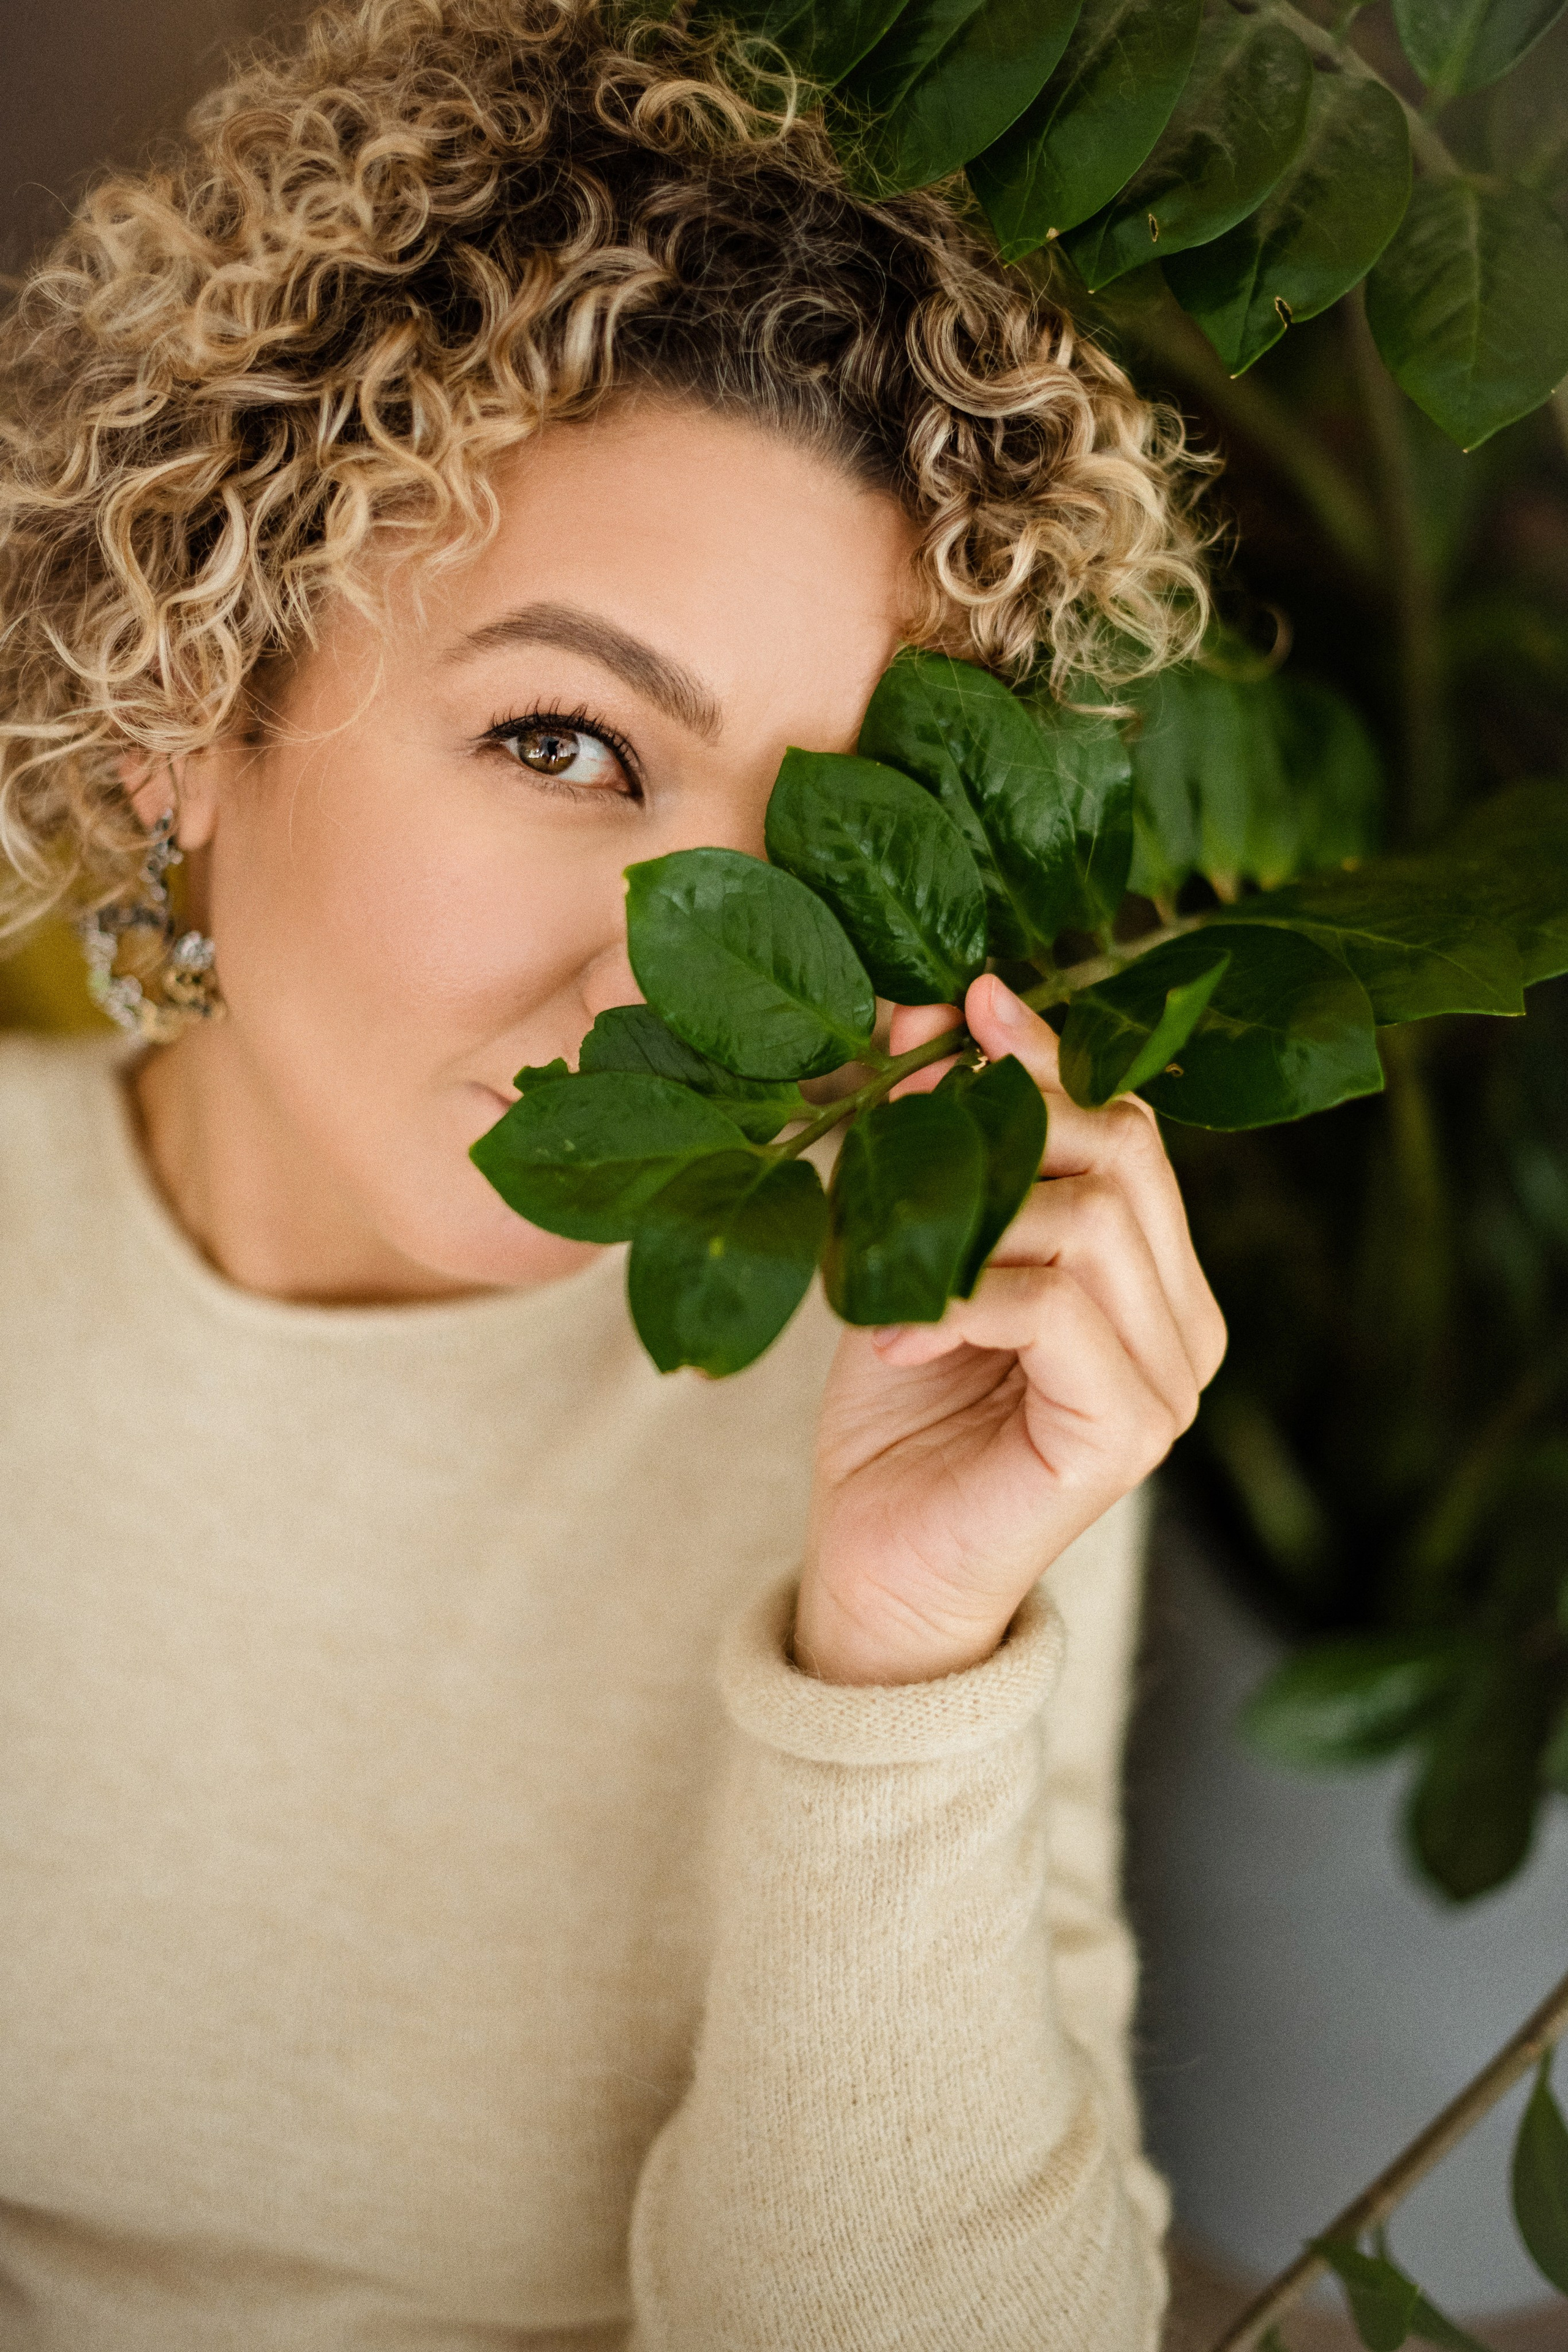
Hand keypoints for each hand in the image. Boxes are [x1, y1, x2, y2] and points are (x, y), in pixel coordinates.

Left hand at [792, 973, 1226, 1687]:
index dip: (1050, 1060)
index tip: (970, 998)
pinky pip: (1054, 1310)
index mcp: (1153, 1275)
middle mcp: (1184, 1324)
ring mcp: (1170, 1383)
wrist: (878, 1569)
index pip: (1128, 1131)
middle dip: (1010, 1119)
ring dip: (971, 1214)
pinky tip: (890, 1331)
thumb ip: (935, 1145)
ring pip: (1093, 1224)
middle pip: (1124, 1159)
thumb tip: (924, 1013)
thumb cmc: (898, 1412)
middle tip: (904, 1124)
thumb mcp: (909, 1249)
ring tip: (881, 1255)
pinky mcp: (1129, 1433)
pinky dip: (958, 1296)